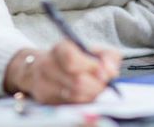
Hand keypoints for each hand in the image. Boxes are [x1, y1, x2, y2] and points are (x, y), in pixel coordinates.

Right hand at [4, 41, 121, 104]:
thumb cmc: (78, 59)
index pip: (72, 59)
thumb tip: (110, 72)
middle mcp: (47, 64)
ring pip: (74, 96)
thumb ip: (108, 57)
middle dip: (96, 86)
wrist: (49, 69)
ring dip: (90, 95)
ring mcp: (43, 83)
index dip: (92, 68)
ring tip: (94, 90)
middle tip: (103, 85)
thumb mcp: (96, 51)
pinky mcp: (45, 99)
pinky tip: (84, 96)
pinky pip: (69, 105)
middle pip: (76, 81)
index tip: (104, 74)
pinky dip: (81, 103)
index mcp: (60, 48)